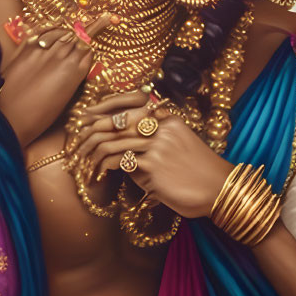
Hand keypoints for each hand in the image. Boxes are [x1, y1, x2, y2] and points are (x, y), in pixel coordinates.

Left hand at [0, 13, 112, 145]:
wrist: (6, 121)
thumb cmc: (37, 117)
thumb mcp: (64, 98)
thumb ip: (74, 76)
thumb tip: (80, 62)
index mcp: (74, 71)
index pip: (88, 47)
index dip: (93, 40)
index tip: (104, 24)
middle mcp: (60, 56)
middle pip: (77, 37)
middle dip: (84, 32)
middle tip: (98, 18)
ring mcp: (42, 50)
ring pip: (62, 31)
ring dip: (68, 31)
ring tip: (74, 26)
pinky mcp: (25, 49)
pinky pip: (43, 31)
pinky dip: (51, 28)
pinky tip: (55, 27)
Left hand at [73, 90, 232, 216]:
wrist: (217, 188)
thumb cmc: (198, 171)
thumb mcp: (180, 146)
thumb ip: (156, 142)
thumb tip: (128, 151)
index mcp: (168, 118)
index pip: (129, 107)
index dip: (105, 112)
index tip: (87, 120)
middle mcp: (161, 126)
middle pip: (117, 121)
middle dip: (93, 130)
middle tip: (78, 141)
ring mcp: (157, 144)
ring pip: (114, 140)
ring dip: (94, 153)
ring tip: (84, 163)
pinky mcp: (152, 166)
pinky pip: (119, 161)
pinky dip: (104, 168)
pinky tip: (99, 175)